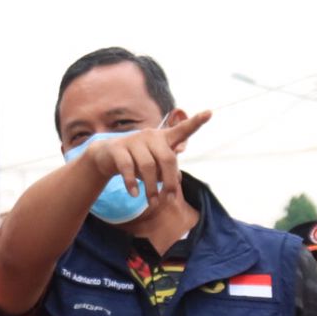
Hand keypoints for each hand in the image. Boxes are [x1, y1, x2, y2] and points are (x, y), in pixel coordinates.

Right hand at [76, 112, 212, 201]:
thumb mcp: (155, 165)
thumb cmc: (138, 160)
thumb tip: (177, 181)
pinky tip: (134, 194)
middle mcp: (150, 135)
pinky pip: (128, 167)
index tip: (210, 113)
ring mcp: (133, 140)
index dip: (196, 122)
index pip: (182, 129)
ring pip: (147, 166)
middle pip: (167, 158)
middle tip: (170, 198)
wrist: (107, 156)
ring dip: (151, 187)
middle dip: (169, 181)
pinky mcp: (118, 148)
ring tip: (152, 202)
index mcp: (163, 138)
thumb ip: (168, 170)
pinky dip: (132, 183)